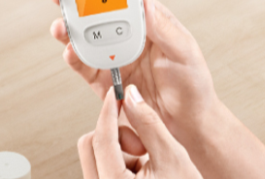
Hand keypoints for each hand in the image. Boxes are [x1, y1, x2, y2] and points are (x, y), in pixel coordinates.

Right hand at [49, 0, 218, 142]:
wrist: (188, 124)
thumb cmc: (193, 85)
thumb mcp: (185, 52)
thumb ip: (163, 28)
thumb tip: (146, 1)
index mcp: (150, 24)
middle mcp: (129, 38)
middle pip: (98, 14)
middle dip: (77, 2)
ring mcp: (115, 58)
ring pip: (86, 38)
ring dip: (69, 30)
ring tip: (61, 26)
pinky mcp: (105, 81)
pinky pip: (84, 66)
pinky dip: (74, 58)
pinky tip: (70, 52)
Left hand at [78, 85, 202, 178]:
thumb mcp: (172, 157)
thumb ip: (149, 124)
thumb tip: (132, 96)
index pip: (101, 139)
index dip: (109, 111)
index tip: (117, 93)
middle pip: (91, 145)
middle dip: (118, 137)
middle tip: (144, 146)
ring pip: (98, 156)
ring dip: (123, 152)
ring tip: (151, 165)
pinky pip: (104, 167)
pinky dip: (124, 163)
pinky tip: (147, 173)